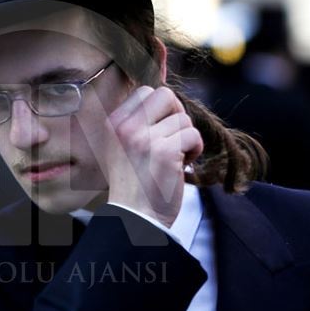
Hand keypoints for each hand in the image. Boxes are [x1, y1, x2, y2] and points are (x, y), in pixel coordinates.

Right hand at [99, 86, 202, 227]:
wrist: (135, 218)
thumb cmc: (135, 185)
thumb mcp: (124, 148)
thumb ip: (139, 123)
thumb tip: (169, 100)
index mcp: (114, 124)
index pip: (145, 92)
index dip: (161, 109)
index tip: (162, 130)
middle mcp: (126, 127)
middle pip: (165, 95)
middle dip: (176, 114)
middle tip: (173, 138)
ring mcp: (144, 138)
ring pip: (183, 118)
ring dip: (186, 138)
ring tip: (175, 158)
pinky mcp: (165, 151)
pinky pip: (193, 135)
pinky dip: (195, 150)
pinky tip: (183, 165)